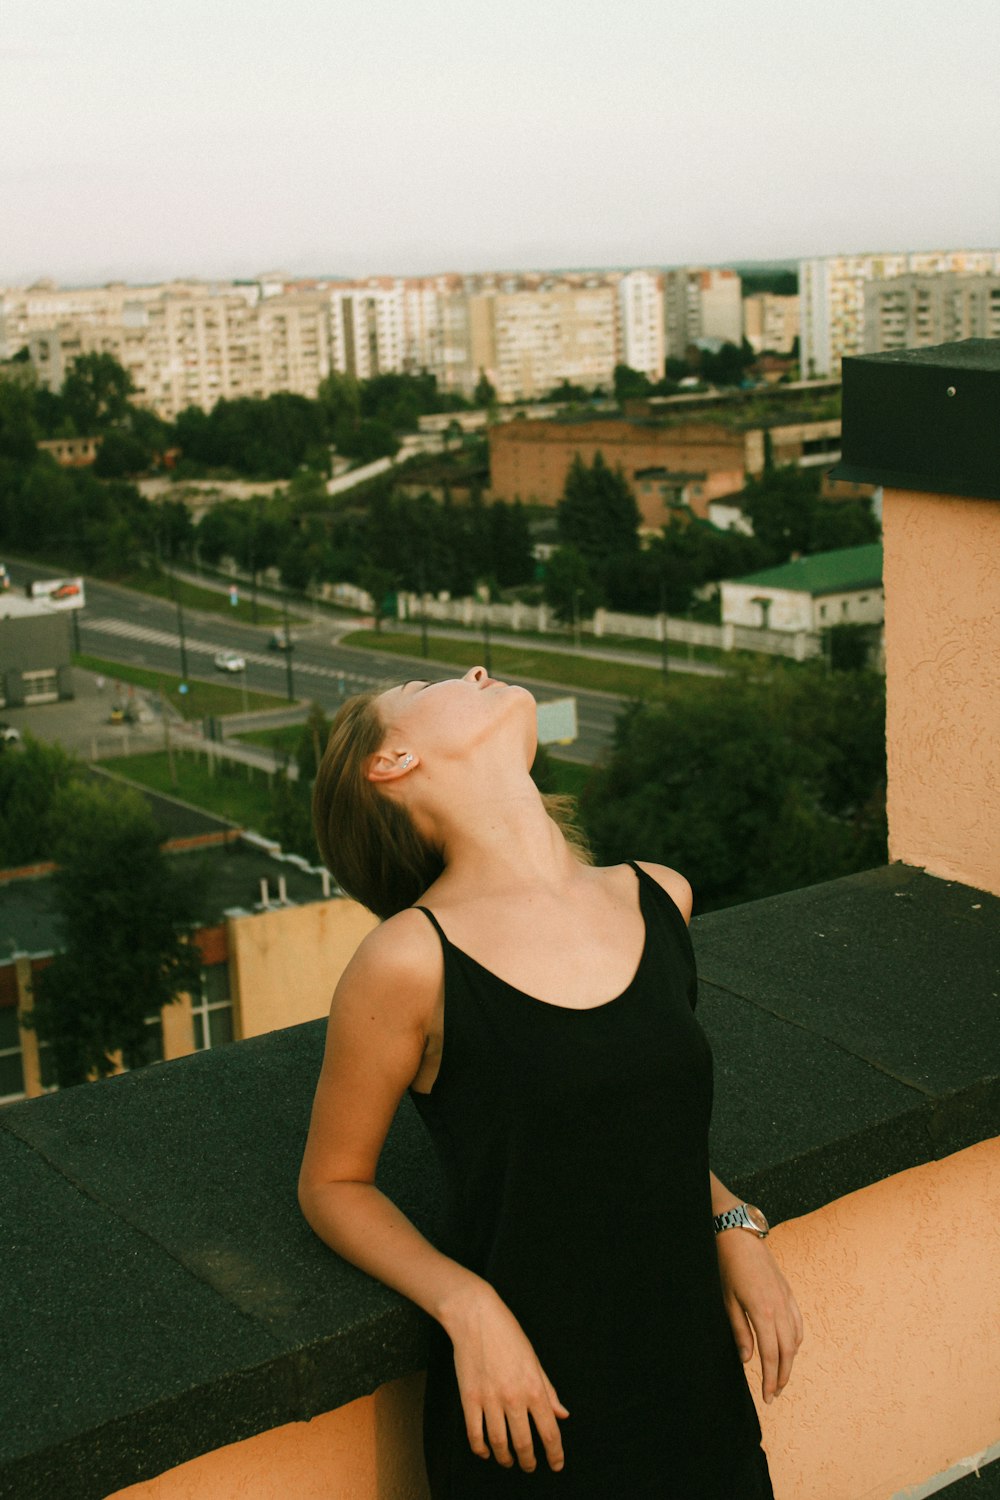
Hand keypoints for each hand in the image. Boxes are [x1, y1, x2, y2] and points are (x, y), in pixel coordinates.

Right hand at [443, 1283, 568, 1471]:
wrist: (476, 1318)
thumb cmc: (509, 1335)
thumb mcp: (535, 1361)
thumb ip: (549, 1391)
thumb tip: (561, 1415)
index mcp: (534, 1388)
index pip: (550, 1432)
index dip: (555, 1454)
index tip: (557, 1464)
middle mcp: (513, 1398)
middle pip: (524, 1443)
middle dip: (529, 1461)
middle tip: (530, 1466)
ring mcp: (490, 1400)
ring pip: (499, 1443)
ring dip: (506, 1458)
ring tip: (509, 1461)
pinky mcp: (469, 1399)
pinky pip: (475, 1434)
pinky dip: (481, 1449)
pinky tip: (486, 1452)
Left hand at [716, 1231, 803, 1403]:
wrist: (740, 1235)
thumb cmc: (729, 1266)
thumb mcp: (728, 1301)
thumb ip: (741, 1331)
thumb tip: (747, 1360)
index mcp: (763, 1313)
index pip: (771, 1356)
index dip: (770, 1379)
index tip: (768, 1397)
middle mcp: (780, 1308)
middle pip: (787, 1352)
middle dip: (782, 1377)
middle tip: (774, 1394)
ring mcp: (787, 1299)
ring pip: (795, 1339)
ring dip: (790, 1361)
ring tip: (781, 1376)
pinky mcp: (788, 1292)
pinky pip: (798, 1322)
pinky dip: (796, 1339)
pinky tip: (790, 1348)